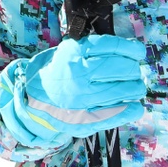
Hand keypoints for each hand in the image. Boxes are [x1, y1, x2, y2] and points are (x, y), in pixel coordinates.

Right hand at [0, 36, 147, 150]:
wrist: (29, 102)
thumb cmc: (52, 75)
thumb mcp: (65, 53)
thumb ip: (91, 50)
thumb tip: (127, 50)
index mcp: (72, 55)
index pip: (111, 47)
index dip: (130, 48)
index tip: (138, 51)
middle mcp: (78, 76)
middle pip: (122, 69)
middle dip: (134, 69)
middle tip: (134, 71)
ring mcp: (83, 99)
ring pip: (125, 90)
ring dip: (135, 87)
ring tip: (134, 87)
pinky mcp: (85, 120)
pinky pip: (118, 113)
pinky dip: (131, 110)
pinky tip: (135, 106)